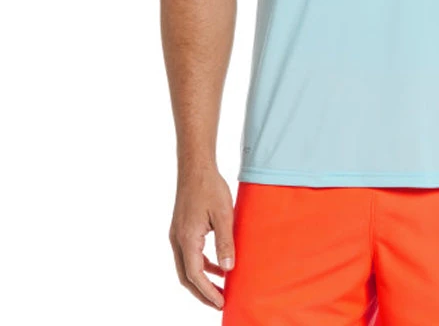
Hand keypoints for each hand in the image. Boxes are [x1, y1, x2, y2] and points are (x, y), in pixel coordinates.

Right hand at [168, 165, 235, 309]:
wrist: (195, 167)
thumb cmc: (210, 187)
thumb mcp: (224, 214)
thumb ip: (225, 242)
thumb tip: (228, 269)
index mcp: (187, 239)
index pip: (195, 275)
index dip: (208, 292)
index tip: (221, 303)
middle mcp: (177, 240)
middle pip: (186, 277)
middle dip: (202, 293)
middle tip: (220, 303)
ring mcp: (177, 235)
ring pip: (186, 267)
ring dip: (202, 279)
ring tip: (221, 287)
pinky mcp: (181, 229)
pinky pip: (189, 254)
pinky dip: (201, 264)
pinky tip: (217, 265)